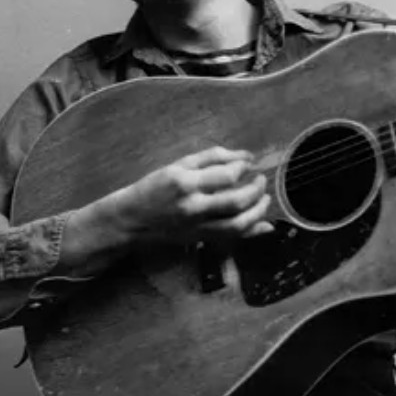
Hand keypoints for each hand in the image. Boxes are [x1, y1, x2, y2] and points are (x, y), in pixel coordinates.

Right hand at [103, 146, 274, 244]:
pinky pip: (233, 238)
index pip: (227, 176)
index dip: (244, 168)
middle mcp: (193, 207)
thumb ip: (212, 158)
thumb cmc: (153, 187)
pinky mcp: (201, 239)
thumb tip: (246, 156)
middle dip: (257, 190)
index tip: (249, 163)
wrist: (130, 220)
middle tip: (261, 180)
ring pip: (238, 225)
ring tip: (264, 199)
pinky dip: (253, 231)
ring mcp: (198, 227)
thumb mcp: (177, 165)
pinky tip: (264, 222)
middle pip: (237, 202)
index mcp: (185, 183)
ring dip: (259, 211)